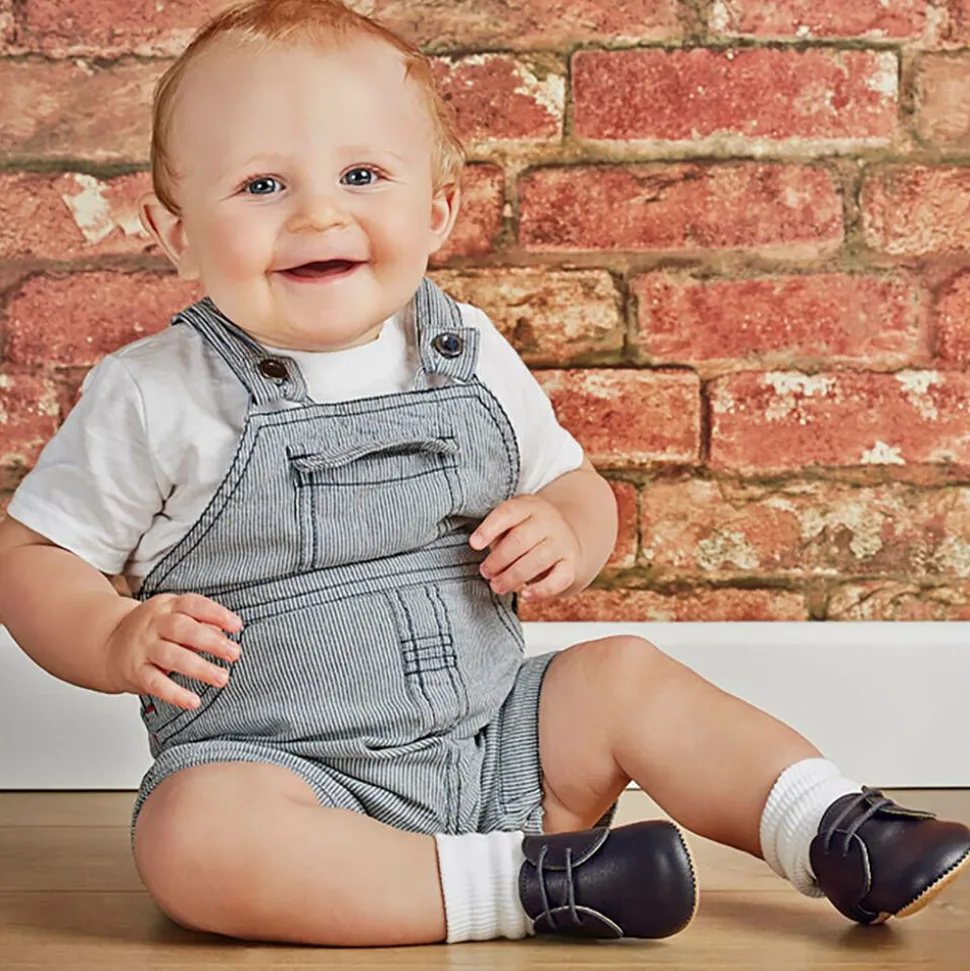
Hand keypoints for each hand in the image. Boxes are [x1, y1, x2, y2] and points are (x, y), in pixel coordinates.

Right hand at [104, 593, 242, 709]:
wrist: (108, 645)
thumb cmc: (154, 632)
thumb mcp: (175, 618)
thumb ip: (200, 624)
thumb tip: (225, 634)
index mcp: (167, 606)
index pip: (193, 605)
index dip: (217, 614)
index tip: (237, 626)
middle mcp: (154, 625)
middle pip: (184, 630)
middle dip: (212, 642)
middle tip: (234, 653)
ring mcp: (143, 648)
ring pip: (172, 656)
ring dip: (200, 668)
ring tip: (222, 678)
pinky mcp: (135, 672)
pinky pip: (156, 683)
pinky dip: (175, 694)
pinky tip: (193, 701)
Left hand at [469, 495, 581, 599]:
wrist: (565, 536)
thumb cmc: (527, 531)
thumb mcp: (512, 523)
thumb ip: (498, 536)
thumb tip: (487, 560)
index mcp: (529, 506)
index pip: (508, 513)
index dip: (489, 529)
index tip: (474, 544)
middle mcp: (548, 521)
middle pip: (520, 540)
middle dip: (498, 560)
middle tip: (485, 572)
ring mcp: (562, 542)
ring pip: (536, 560)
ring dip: (512, 577)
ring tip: (497, 586)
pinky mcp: (571, 564)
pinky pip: (558, 580)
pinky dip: (540, 590)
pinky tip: (524, 594)